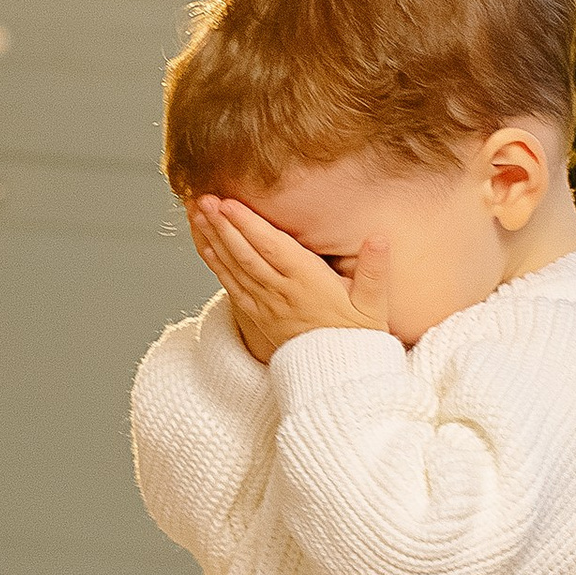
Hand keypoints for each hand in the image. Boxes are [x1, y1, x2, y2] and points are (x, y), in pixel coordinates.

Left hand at [189, 197, 390, 362]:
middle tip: (202, 198)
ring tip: (196, 212)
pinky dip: (216, 265)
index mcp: (307, 282)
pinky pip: (232, 286)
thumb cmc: (357, 336)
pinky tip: (205, 246)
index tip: (227, 202)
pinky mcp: (258, 315)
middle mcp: (281, 291)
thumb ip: (375, 270)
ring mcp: (266, 304)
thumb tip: (380, 237)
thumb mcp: (374, 305)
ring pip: (233, 267)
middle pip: (245, 253)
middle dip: (221, 224)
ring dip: (212, 239)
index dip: (248, 224)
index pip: (272, 247)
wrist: (336, 377)